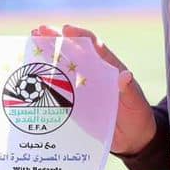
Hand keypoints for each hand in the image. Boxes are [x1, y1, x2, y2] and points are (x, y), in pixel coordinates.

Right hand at [32, 24, 156, 155]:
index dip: (80, 37)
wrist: (132, 139)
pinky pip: (58, 89)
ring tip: (31, 43)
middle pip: (73, 52)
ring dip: (47, 55)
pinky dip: (45, 81)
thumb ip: (130, 91)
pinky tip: (31, 75)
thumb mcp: (136, 105)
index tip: (65, 30)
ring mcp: (83, 87)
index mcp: (110, 69)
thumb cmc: (138, 118)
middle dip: (56, 40)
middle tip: (38, 30)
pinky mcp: (75, 103)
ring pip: (63, 67)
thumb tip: (126, 76)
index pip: (95, 47)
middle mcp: (94, 74)